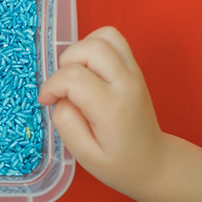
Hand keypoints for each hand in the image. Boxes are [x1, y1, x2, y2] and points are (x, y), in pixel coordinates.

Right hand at [37, 27, 165, 200]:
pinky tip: (86, 68)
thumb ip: (67, 125)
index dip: (51, 86)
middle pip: (89, 48)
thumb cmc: (119, 164)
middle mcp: (126, 83)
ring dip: (79, 50)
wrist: (155, 162)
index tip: (46, 102)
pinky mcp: (134, 67)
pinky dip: (92, 45)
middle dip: (64, 64)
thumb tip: (59, 99)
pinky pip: (112, 39)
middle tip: (62, 88)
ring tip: (74, 75)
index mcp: (112, 108)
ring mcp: (133, 72)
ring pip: (102, 36)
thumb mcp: (86, 157)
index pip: (73, 77)